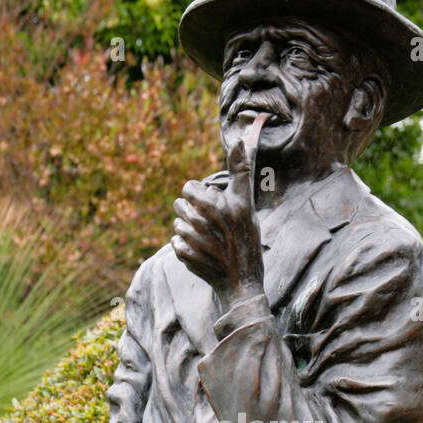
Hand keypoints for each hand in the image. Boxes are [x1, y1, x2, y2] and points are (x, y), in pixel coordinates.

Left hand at [172, 135, 263, 305]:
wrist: (241, 282)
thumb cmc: (246, 241)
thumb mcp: (247, 204)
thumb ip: (241, 172)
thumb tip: (240, 139)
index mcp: (220, 204)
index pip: (190, 187)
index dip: (198, 193)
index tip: (210, 203)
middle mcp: (206, 219)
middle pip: (180, 203)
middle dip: (192, 209)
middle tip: (209, 223)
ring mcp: (193, 238)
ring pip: (178, 222)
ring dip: (189, 228)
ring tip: (208, 239)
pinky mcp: (184, 254)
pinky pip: (175, 241)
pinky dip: (186, 246)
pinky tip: (202, 253)